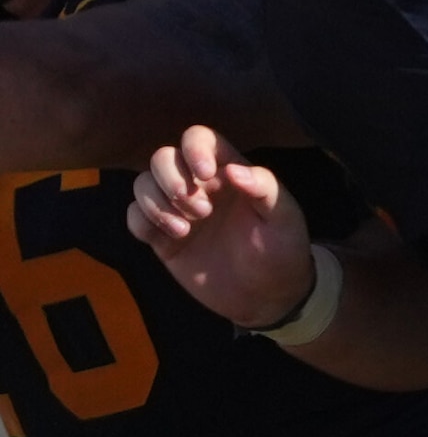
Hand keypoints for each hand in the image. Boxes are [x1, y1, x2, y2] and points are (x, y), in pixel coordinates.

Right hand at [129, 126, 314, 327]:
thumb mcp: (285, 219)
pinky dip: (142, 221)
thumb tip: (231, 169)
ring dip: (156, 203)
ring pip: (142, 184)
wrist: (268, 297)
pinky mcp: (161, 237)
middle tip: (201, 211)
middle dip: (172, 180)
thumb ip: (265, 188)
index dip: (194, 148)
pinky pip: (133, 216)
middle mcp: (199, 186)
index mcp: (229, 172)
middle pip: (162, 158)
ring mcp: (177, 211)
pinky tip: (172, 238)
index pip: (199, 139)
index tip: (205, 174)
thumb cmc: (282, 251)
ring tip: (185, 229)